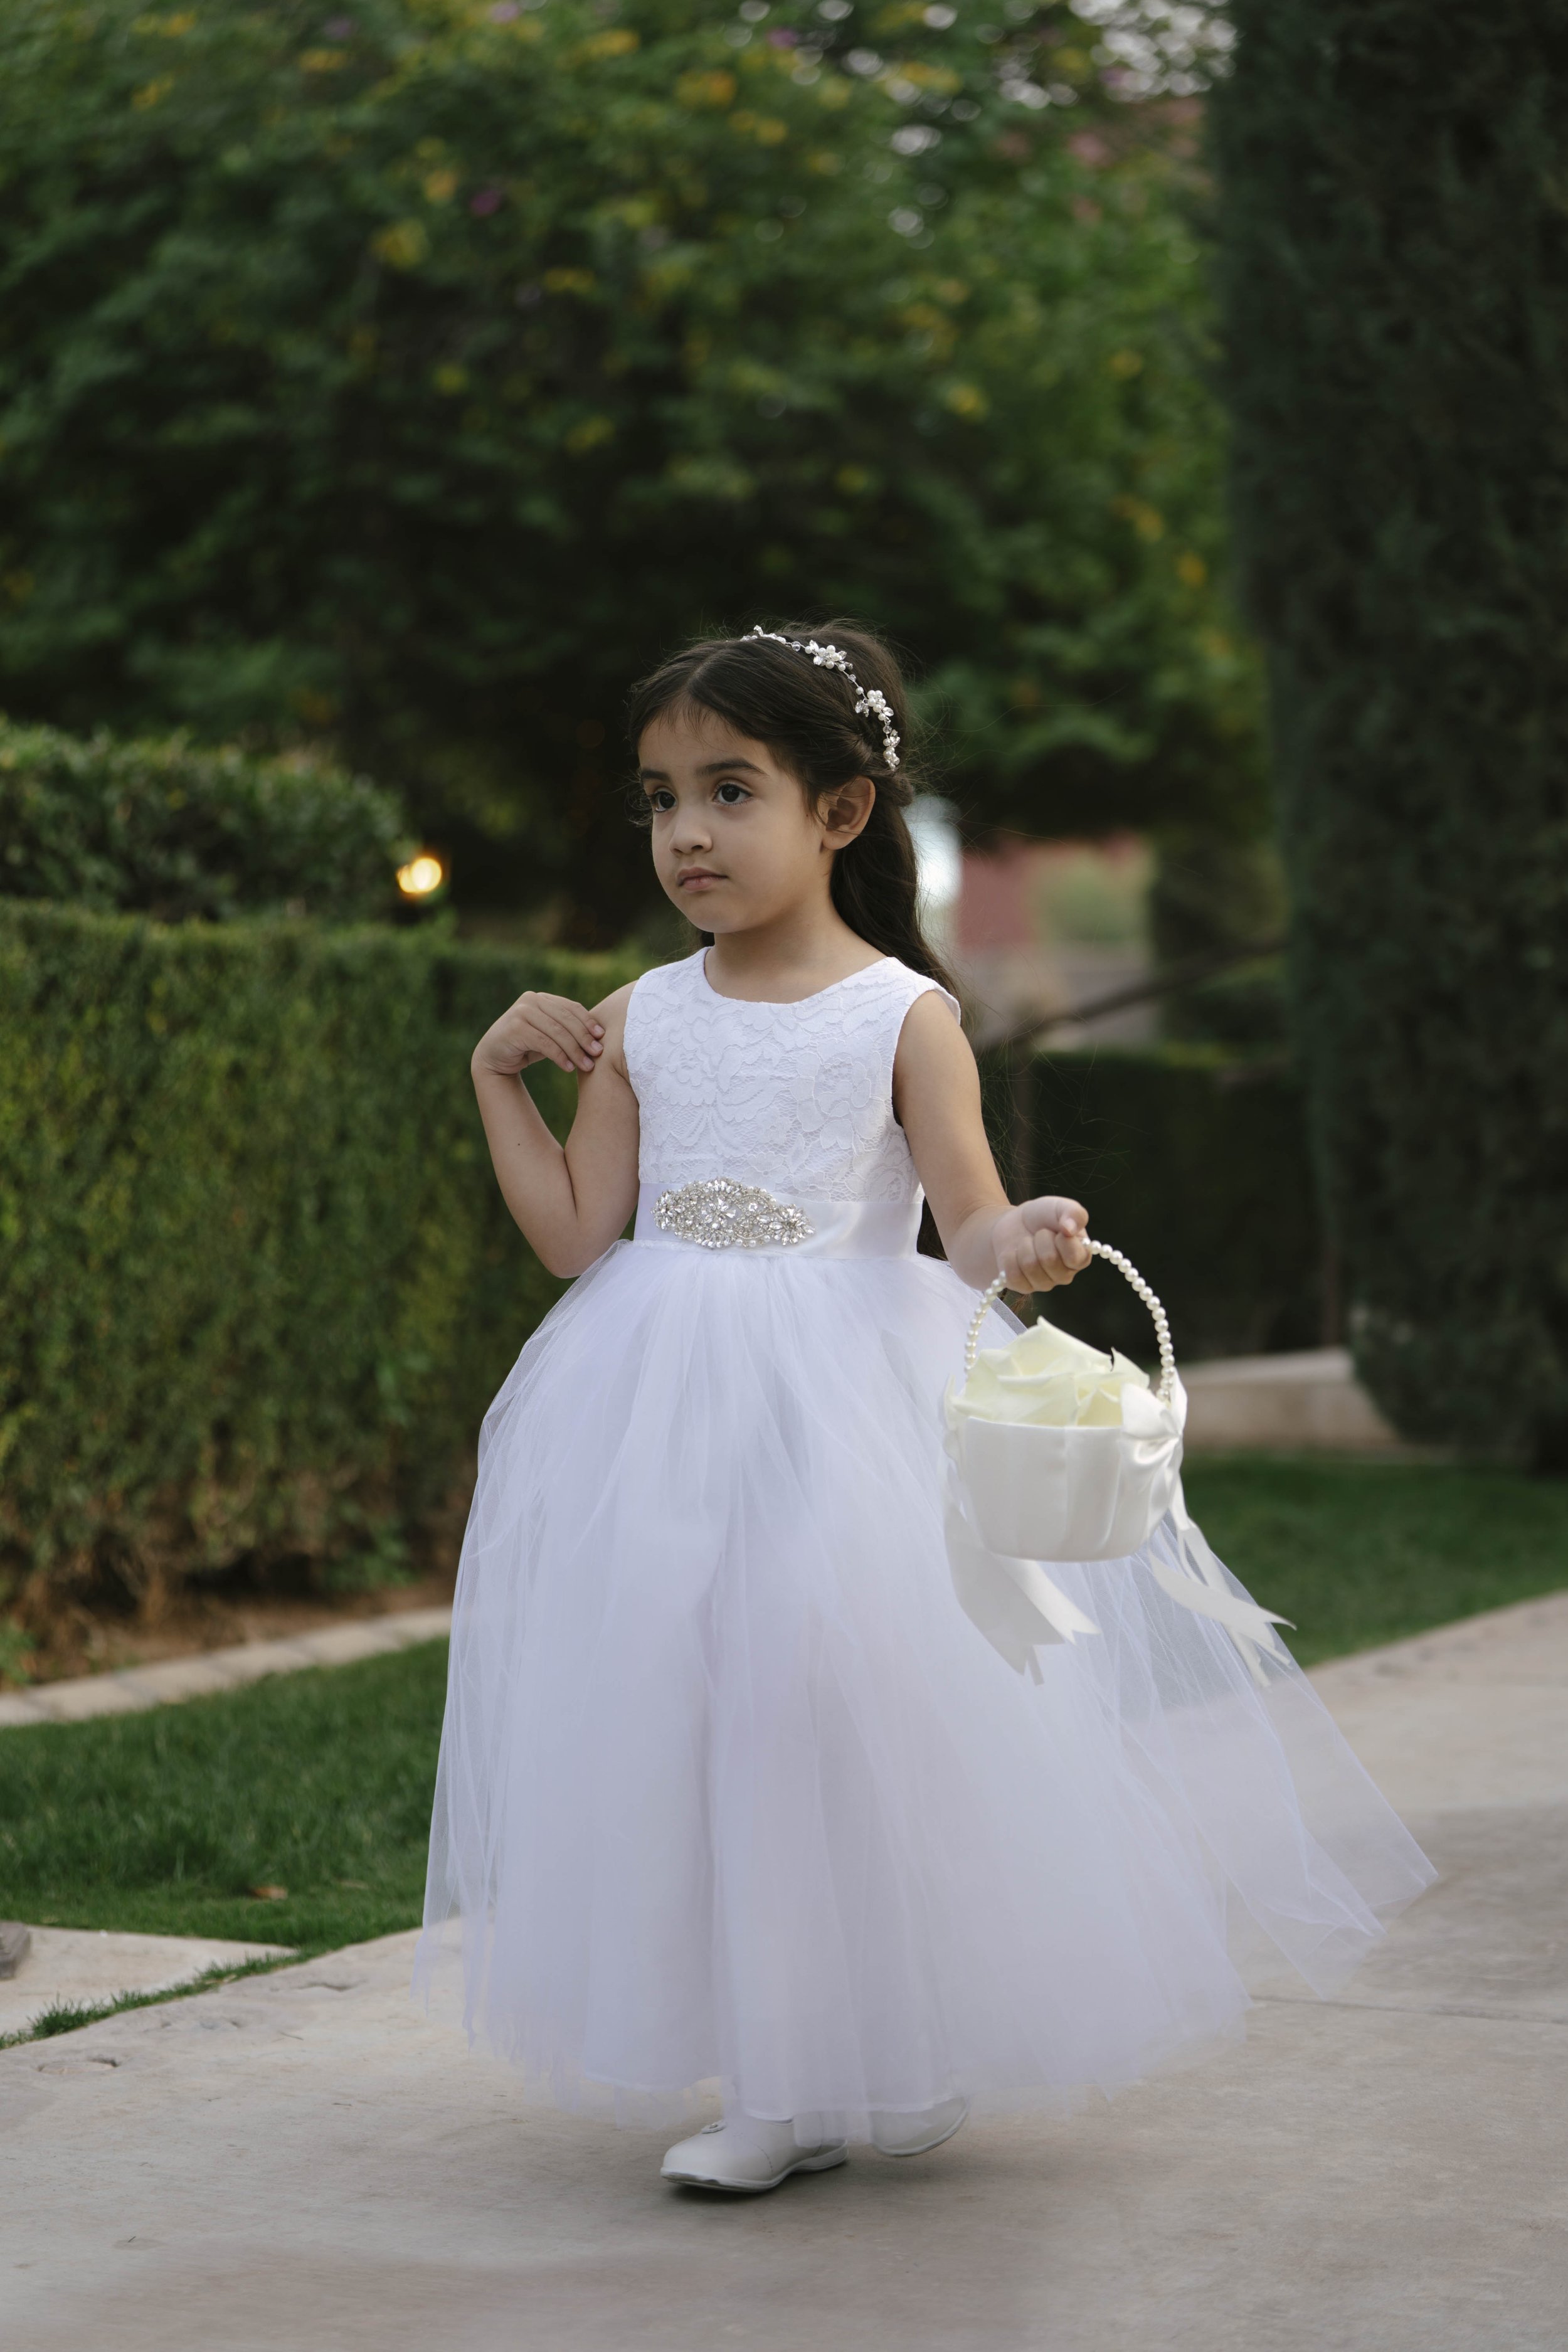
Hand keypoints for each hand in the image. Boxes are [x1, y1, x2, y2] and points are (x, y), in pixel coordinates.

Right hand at [473, 992, 604, 1077]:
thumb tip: (599, 1035)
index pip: (571, 1008)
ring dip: (574, 1050)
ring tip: (587, 1065)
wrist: (494, 1058)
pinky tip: (568, 1068)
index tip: (602, 1037)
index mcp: (541, 998)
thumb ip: (566, 1029)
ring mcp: (521, 1012)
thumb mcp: (549, 1034)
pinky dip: (559, 1056)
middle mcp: (530, 1000)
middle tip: (598, 1053)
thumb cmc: (527, 1046)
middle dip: (584, 1037)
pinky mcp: (514, 1028)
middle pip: (566, 1019)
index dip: (588, 1022)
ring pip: (557, 1032)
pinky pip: (544, 1043)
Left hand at [991, 1195, 1090, 1292]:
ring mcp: (1044, 1283)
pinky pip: (1013, 1275)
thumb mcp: (1059, 1206)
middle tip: (1039, 1234)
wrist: (1013, 1223)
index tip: (1058, 1230)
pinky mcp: (1023, 1287)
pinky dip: (1009, 1258)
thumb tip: (1070, 1229)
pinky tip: (1015, 1254)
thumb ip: (1073, 1213)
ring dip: (1024, 1247)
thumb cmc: (1042, 1217)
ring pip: (1030, 1266)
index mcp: (1080, 1257)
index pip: (1075, 1257)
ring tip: (1027, 1243)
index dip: (1062, 1239)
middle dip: (1039, 1238)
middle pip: (1049, 1259)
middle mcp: (1065, 1274)